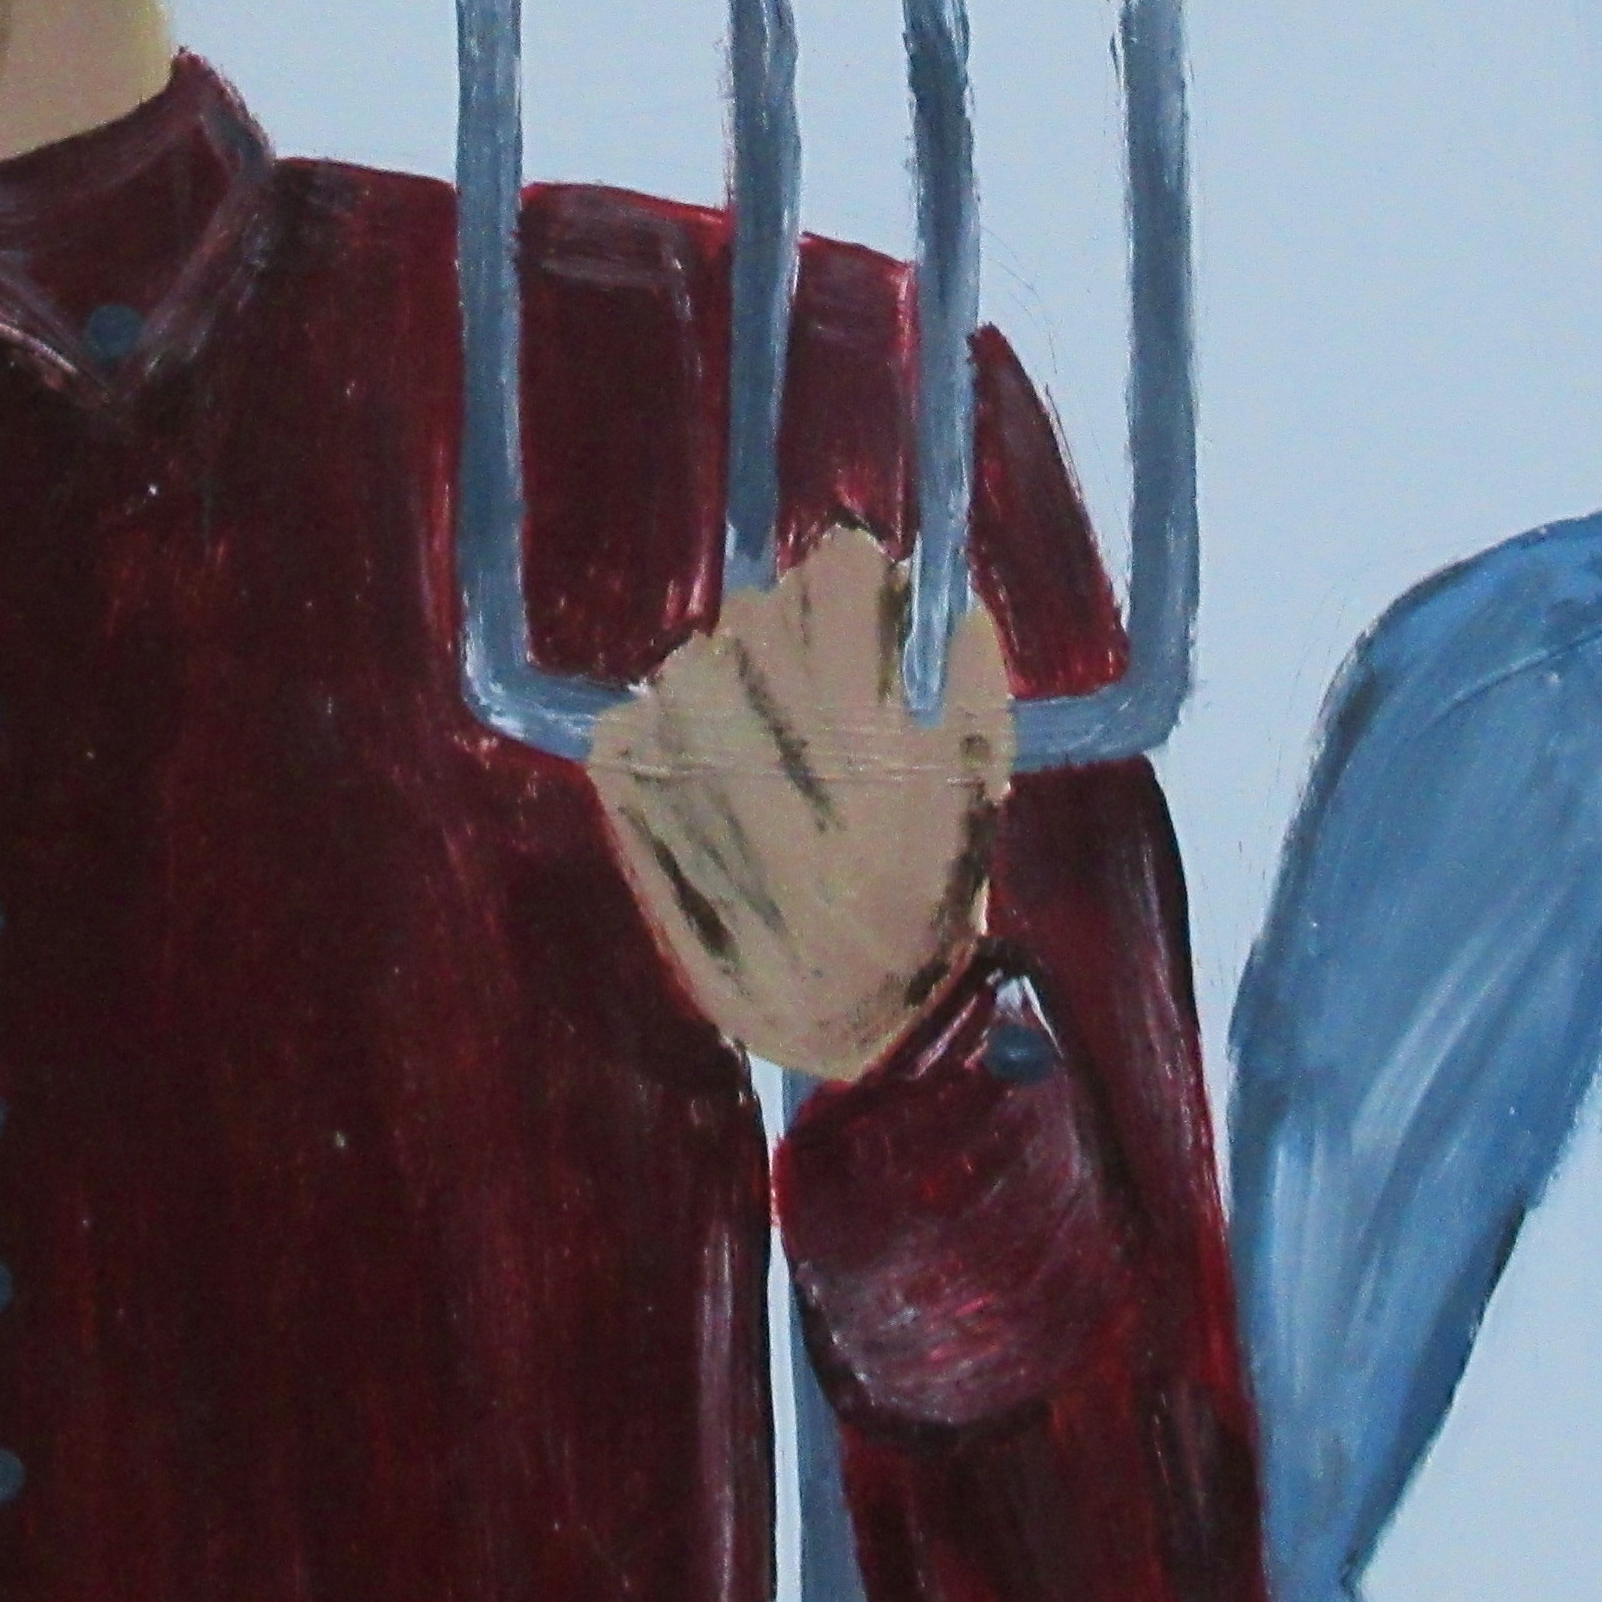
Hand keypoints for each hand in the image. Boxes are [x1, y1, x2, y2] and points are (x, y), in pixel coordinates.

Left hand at [585, 522, 1007, 1077]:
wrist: (862, 1031)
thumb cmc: (932, 893)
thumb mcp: (978, 795)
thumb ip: (968, 689)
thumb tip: (928, 588)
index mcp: (896, 779)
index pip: (845, 606)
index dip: (844, 569)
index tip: (849, 572)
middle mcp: (805, 800)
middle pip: (755, 626)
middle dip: (778, 621)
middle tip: (791, 648)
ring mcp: (714, 831)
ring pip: (684, 675)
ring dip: (714, 673)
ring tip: (742, 714)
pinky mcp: (650, 856)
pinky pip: (623, 739)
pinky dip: (651, 730)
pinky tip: (689, 761)